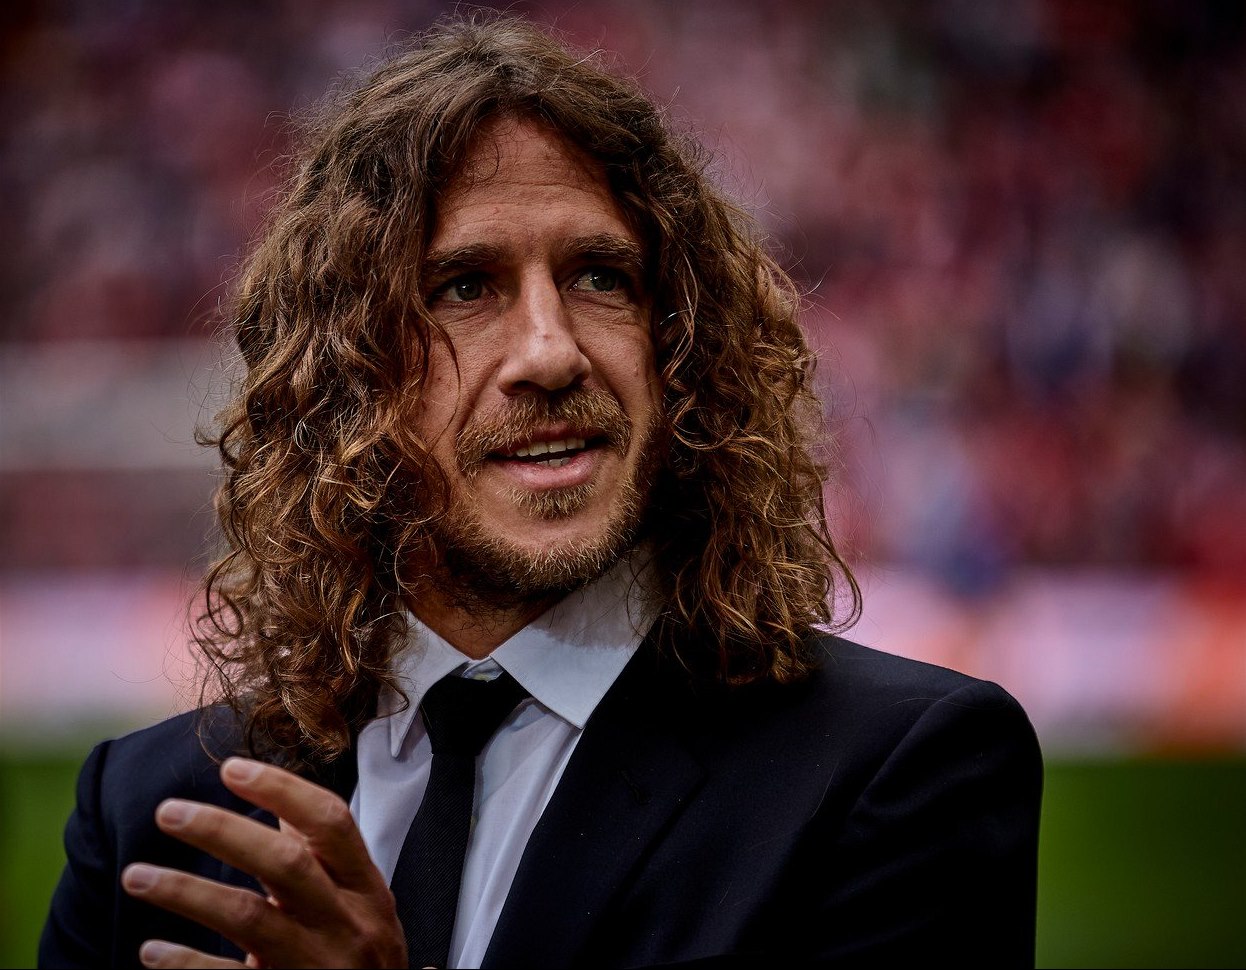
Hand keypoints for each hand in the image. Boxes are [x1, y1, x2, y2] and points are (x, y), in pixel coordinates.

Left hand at [120, 757, 405, 968]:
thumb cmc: (364, 962)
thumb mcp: (362, 905)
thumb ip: (326, 858)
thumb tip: (284, 805)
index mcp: (366, 890)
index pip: (330, 822)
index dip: (281, 789)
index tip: (232, 768)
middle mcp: (346, 924)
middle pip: (285, 864)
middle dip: (223, 831)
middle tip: (169, 812)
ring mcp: (314, 966)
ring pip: (249, 919)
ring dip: (187, 892)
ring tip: (136, 876)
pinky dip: (187, 964)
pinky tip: (152, 950)